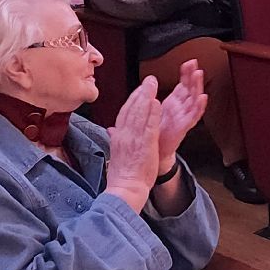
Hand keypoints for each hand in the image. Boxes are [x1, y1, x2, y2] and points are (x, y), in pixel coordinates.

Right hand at [106, 76, 162, 208]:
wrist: (125, 188)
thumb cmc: (123, 174)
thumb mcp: (116, 152)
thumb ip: (116, 138)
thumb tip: (111, 130)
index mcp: (118, 136)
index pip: (125, 112)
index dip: (133, 99)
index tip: (139, 90)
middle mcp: (124, 135)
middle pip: (131, 108)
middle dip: (140, 92)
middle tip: (148, 80)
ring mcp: (134, 139)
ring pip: (139, 113)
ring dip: (147, 97)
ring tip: (153, 84)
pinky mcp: (145, 145)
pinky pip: (149, 126)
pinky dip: (152, 113)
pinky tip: (157, 102)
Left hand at [155, 59, 207, 167]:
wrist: (154, 153)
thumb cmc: (155, 133)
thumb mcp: (153, 111)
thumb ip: (151, 100)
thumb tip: (145, 86)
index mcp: (174, 103)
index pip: (182, 85)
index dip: (186, 74)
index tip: (188, 62)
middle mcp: (181, 109)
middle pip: (190, 89)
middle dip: (193, 76)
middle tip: (195, 64)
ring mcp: (183, 117)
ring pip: (194, 99)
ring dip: (197, 86)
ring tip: (199, 75)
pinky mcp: (183, 127)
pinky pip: (193, 116)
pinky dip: (199, 107)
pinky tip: (202, 98)